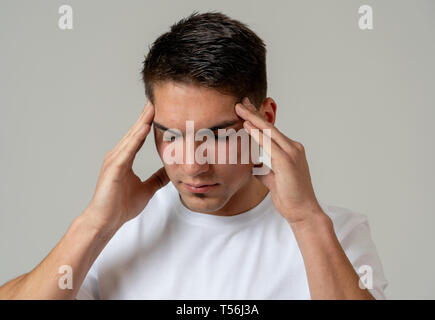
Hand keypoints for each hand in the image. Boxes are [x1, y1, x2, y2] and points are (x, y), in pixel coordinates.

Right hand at [84, 101, 168, 230]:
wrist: (105, 221)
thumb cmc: (120, 206)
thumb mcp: (146, 189)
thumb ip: (156, 179)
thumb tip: (169, 171)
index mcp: (125, 158)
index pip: (140, 135)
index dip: (150, 122)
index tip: (161, 108)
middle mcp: (119, 155)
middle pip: (135, 131)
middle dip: (147, 115)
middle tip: (158, 98)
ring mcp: (115, 160)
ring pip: (132, 137)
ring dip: (143, 121)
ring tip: (154, 106)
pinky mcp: (114, 168)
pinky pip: (127, 151)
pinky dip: (135, 138)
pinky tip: (144, 128)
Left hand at [235, 97, 324, 225]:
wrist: (302, 211)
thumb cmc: (289, 196)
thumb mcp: (272, 178)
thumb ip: (264, 168)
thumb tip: (253, 164)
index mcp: (290, 150)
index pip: (271, 131)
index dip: (257, 120)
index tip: (245, 110)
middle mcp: (293, 147)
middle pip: (269, 126)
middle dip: (253, 113)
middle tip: (240, 102)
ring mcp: (292, 153)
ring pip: (269, 131)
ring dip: (252, 119)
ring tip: (239, 108)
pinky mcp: (287, 161)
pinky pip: (269, 144)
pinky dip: (257, 134)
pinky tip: (247, 126)